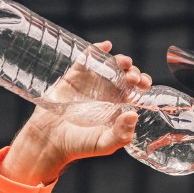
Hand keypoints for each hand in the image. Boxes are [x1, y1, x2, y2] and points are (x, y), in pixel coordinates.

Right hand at [0, 41, 152, 184]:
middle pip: (125, 74)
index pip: (135, 89)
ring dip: (119, 61)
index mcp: (117, 105)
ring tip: (125, 63)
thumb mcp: (104, 144)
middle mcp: (106, 91)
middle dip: (133, 72)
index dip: (142, 83)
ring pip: (109, 65)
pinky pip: (85, 60)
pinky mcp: (73, 77)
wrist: (49, 141)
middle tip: (134, 78)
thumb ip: (121, 134)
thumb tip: (133, 115)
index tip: (144, 84)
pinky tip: (105, 46)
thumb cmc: (78, 145)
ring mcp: (90, 82)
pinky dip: (95, 51)